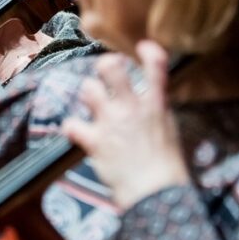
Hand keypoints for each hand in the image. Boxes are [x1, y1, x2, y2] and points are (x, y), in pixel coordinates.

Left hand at [61, 42, 188, 208]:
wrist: (154, 192)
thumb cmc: (164, 165)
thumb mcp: (167, 129)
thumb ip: (154, 108)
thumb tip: (146, 96)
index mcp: (155, 105)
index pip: (157, 66)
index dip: (149, 51)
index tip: (143, 47)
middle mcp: (131, 108)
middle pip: (110, 68)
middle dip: (105, 65)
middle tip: (105, 71)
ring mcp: (111, 122)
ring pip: (88, 89)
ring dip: (88, 93)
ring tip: (93, 102)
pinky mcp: (94, 140)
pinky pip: (70, 124)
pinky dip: (71, 127)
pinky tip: (78, 131)